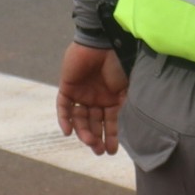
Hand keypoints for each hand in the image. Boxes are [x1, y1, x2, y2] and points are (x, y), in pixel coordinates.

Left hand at [56, 41, 128, 155]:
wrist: (102, 42)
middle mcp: (96, 98)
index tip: (112, 152)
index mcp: (112, 98)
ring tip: (90, 142)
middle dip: (97, 137)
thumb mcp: (127, 88)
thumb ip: (125, 105)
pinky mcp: (67, 87)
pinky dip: (64, 119)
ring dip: (83, 131)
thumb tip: (131, 127)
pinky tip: (68, 132)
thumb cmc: (119, 62)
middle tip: (99, 150)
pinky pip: (63, 106)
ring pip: (80, 118)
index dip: (111, 136)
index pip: (110, 122)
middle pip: (94, 123)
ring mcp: (82, 93)